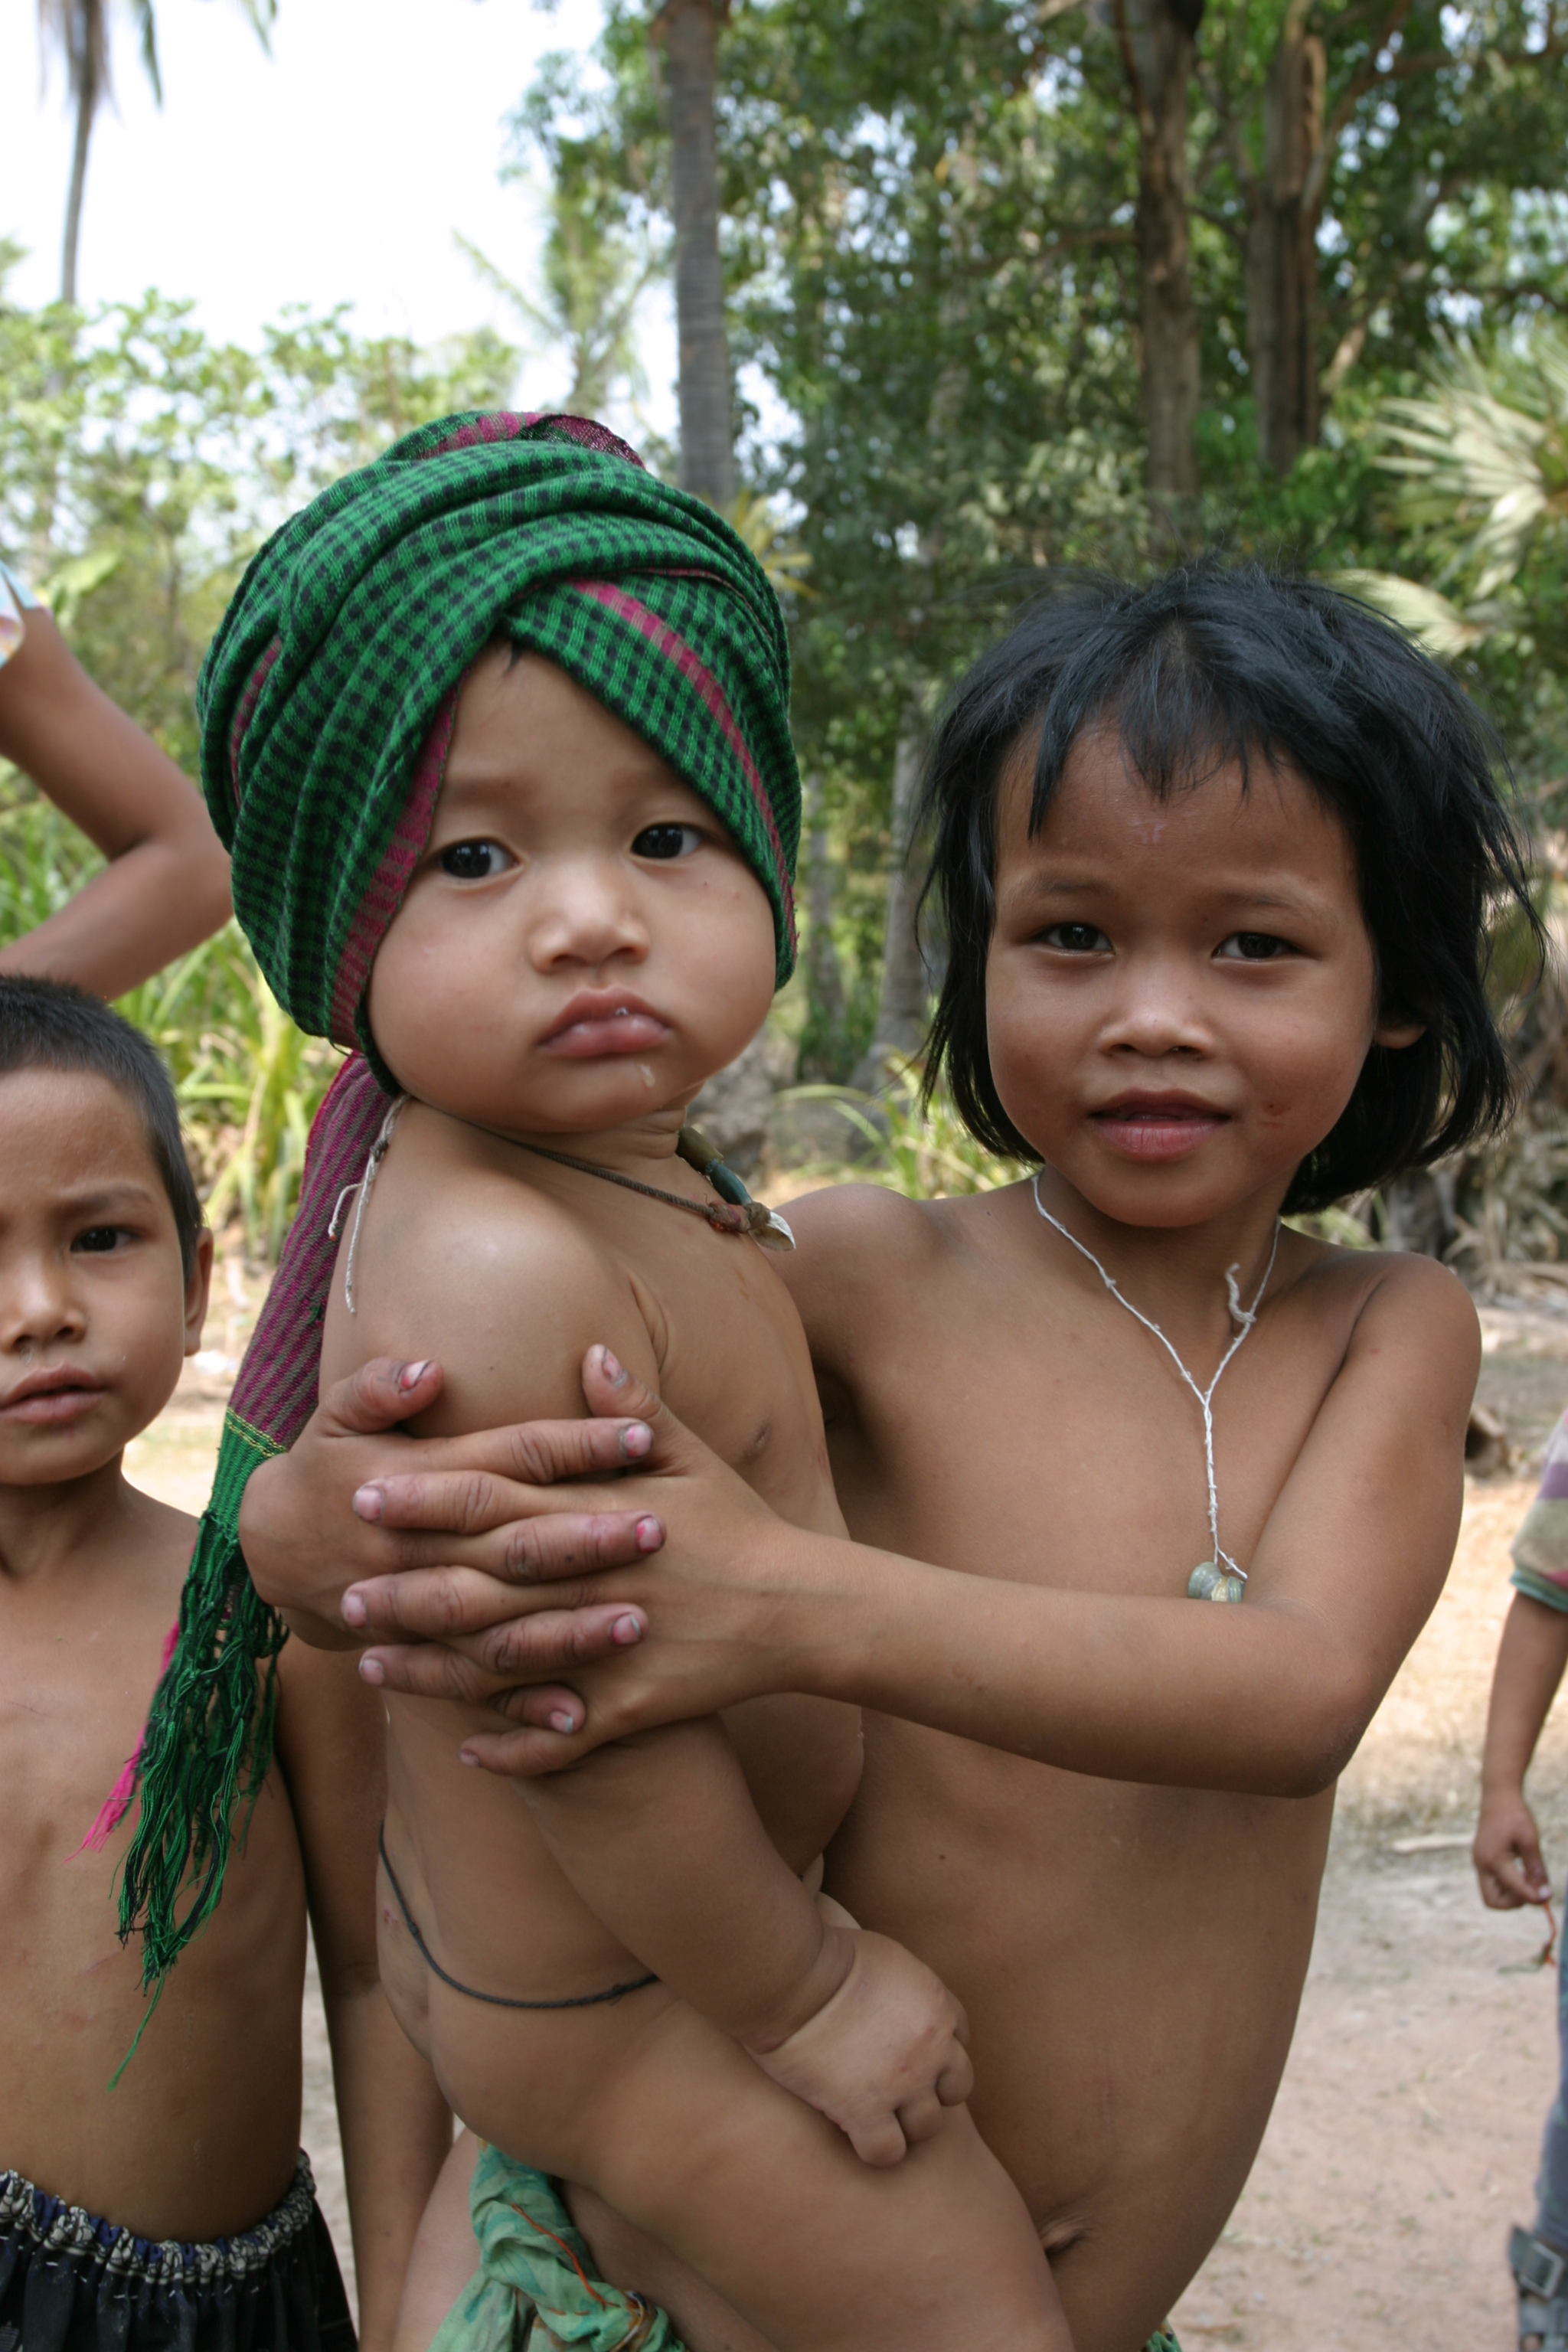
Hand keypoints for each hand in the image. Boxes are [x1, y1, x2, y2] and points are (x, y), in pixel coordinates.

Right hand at [239, 1354, 659, 1691]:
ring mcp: (418, 1613)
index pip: (510, 1458)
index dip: (575, 1446)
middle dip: (587, 1539)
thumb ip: (378, 1389)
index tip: (640, 1436)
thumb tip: (429, 1371)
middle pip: (513, 1544)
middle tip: (659, 1528)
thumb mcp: (336, 1417)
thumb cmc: (324, 1470)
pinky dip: (520, 1710)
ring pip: (500, 1626)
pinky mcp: (418, 1656)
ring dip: (567, 1629)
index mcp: (415, 1480)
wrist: (269, 1553)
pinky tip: (579, 1720)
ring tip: (636, 1623)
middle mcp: (420, 1551)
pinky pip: (473, 1688)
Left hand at [351, 1350, 826, 1766]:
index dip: (426, 1497)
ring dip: (432, 1668)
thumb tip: (587, 1352)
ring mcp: (608, 1649)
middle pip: (479, 1584)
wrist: (803, 1608)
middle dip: (405, 1589)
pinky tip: (463, 1748)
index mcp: (599, 1514)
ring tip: (372, 1668)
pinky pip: (559, 1736)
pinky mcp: (632, 1707)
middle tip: (341, 1594)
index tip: (366, 1494)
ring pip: (502, 1662)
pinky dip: (511, 1745)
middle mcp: (592, 1580)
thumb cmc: (743, 1526)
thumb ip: (632, 1410)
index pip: (495, 1498)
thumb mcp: (694, 1457)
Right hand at [746, 1897, 973, 2166]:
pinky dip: (874, 2150)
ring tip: (874, 2115)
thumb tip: (895, 1991)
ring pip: (927, 2127)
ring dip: (904, 2124)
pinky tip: (853, 2133)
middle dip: (932, 2090)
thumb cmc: (823, 1953)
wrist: (793, 1976)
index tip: (911, 2052)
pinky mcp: (866, 2109)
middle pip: (958, 2087)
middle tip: (897, 2089)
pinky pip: (888, 2152)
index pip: (962, 2035)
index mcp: (937, 2003)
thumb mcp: (885, 1955)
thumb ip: (904, 1983)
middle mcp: (932, 2046)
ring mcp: (903, 2082)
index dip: (938, 2048)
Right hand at [1474, 1788, 1551, 1908]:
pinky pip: (1492, 1882)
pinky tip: (1520, 1871)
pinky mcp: (1481, 1859)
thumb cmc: (1516, 1815)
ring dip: (1511, 1894)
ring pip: (1491, 1894)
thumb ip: (1536, 1870)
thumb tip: (1545, 1894)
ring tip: (1528, 1878)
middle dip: (1514, 1902)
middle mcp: (1481, 1864)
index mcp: (1493, 1859)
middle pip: (1493, 1901)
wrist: (1498, 1795)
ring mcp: (1479, 1862)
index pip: (1515, 1890)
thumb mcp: (1530, 1841)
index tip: (1548, 1895)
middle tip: (1532, 1890)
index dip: (1533, 1897)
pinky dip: (1507, 1884)